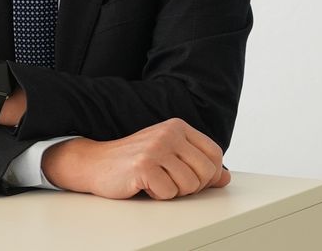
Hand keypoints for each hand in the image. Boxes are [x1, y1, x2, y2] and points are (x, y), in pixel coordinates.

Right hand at [42, 118, 230, 199]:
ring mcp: (156, 148)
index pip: (215, 154)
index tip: (193, 179)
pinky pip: (169, 193)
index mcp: (179, 127)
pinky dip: (158, 195)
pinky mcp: (143, 165)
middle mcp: (170, 133)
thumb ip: (197, 164)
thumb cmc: (135, 161)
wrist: (96, 163)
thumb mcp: (170, 156)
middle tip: (172, 183)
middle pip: (206, 171)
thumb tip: (225, 177)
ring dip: (174, 191)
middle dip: (193, 186)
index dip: (210, 174)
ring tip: (157, 182)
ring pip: (190, 185)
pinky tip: (145, 185)